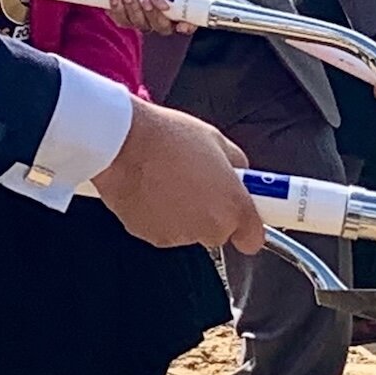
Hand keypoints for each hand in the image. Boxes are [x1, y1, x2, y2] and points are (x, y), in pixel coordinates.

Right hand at [92, 97, 262, 253]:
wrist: (122, 143)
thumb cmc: (168, 137)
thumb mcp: (215, 140)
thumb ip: (235, 164)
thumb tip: (239, 172)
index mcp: (232, 205)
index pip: (253, 237)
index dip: (247, 225)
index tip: (244, 213)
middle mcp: (209, 227)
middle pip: (218, 231)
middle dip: (211, 212)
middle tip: (197, 181)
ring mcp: (178, 235)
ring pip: (188, 230)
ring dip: (183, 212)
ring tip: (168, 178)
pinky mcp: (150, 236)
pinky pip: (161, 228)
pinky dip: (158, 214)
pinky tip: (150, 188)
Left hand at [101, 0, 194, 35]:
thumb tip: (165, 5)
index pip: (186, 18)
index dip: (188, 26)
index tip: (181, 26)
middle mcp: (159, 12)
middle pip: (164, 27)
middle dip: (154, 15)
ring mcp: (142, 17)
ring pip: (143, 25)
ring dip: (134, 9)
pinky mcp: (125, 18)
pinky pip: (124, 21)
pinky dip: (119, 9)